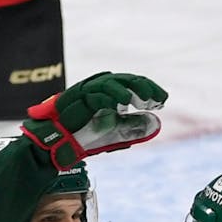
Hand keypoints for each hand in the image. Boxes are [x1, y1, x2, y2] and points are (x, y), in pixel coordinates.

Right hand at [22, 71, 167, 170]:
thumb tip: (154, 124)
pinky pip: (94, 94)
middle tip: (158, 98)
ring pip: (110, 82)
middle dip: (143, 87)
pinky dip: (109, 97)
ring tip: (144, 100)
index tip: (163, 100)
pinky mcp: (75, 98)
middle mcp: (98, 88)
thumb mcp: (114, 132)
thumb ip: (132, 128)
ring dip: (128, 90)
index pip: (132, 83)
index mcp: (108, 92)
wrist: (58, 143)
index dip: (149, 89)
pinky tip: (121, 105)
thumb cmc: (84, 135)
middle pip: (125, 79)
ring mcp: (86, 91)